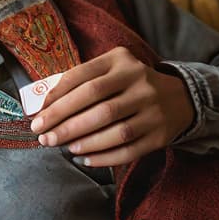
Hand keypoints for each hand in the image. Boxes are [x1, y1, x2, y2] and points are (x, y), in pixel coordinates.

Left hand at [29, 46, 194, 166]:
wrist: (180, 98)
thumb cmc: (130, 84)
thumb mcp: (111, 69)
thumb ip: (81, 81)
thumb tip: (44, 104)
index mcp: (121, 60)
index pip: (83, 77)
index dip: (57, 97)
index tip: (38, 114)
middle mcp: (140, 81)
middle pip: (97, 104)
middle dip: (64, 123)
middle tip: (43, 136)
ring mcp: (153, 109)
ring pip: (114, 130)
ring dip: (83, 141)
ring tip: (62, 146)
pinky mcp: (160, 134)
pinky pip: (128, 150)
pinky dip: (103, 157)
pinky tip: (84, 159)